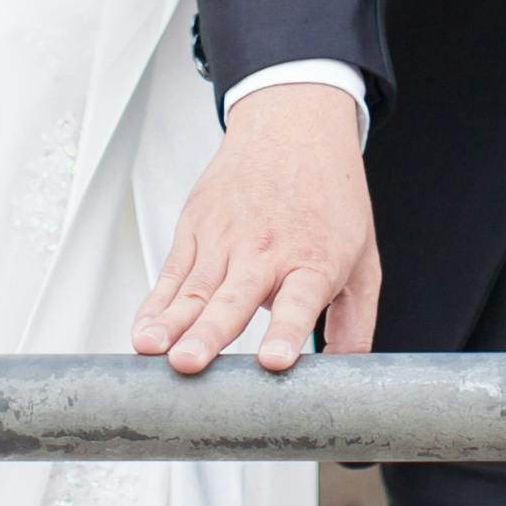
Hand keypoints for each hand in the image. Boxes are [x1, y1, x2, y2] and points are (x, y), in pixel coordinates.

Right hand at [137, 82, 381, 373]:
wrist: (294, 126)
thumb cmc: (331, 197)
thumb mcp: (362, 260)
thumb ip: (354, 324)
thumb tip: (349, 380)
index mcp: (314, 260)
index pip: (298, 301)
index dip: (286, 331)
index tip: (274, 360)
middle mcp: (266, 251)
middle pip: (234, 299)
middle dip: (209, 333)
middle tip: (188, 362)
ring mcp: (225, 238)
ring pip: (194, 290)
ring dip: (170, 323)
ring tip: (152, 351)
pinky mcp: (195, 229)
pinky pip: (172, 274)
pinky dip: (155, 305)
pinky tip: (143, 331)